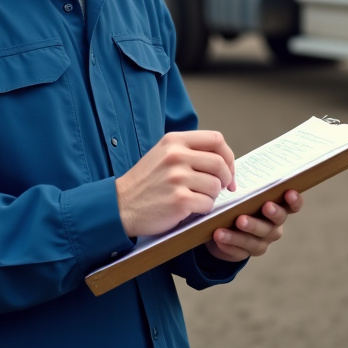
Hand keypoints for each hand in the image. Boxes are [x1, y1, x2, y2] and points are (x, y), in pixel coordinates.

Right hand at [116, 131, 236, 237]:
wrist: (120, 205)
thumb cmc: (145, 182)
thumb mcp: (163, 154)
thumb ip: (189, 151)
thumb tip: (223, 161)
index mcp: (174, 141)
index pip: (216, 139)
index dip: (228, 156)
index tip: (227, 170)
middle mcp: (176, 155)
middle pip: (220, 163)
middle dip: (225, 178)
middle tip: (220, 188)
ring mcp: (177, 177)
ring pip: (215, 185)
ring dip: (212, 195)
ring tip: (197, 198)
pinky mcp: (179, 200)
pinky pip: (208, 203)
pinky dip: (203, 208)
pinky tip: (190, 208)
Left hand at [205, 189, 302, 262]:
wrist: (221, 227)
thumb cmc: (237, 202)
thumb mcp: (242, 193)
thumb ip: (246, 186)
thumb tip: (234, 174)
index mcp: (277, 209)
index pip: (292, 206)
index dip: (294, 200)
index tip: (289, 192)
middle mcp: (273, 227)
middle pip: (274, 223)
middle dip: (270, 215)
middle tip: (265, 206)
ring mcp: (261, 242)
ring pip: (254, 241)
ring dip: (240, 235)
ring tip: (226, 228)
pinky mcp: (245, 253)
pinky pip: (239, 251)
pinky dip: (229, 245)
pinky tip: (219, 239)